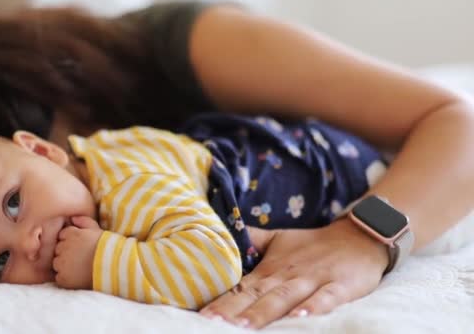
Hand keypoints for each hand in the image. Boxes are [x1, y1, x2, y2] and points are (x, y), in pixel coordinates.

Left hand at [53, 216, 102, 289]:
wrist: (114, 268)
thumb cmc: (107, 248)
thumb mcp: (97, 230)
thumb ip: (84, 221)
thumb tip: (72, 218)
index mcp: (71, 234)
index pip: (62, 235)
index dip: (71, 240)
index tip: (81, 246)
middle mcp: (64, 248)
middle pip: (58, 249)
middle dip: (66, 252)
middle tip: (81, 257)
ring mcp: (62, 264)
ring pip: (57, 263)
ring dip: (64, 265)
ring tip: (80, 268)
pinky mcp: (63, 279)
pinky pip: (59, 278)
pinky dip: (66, 278)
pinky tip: (78, 277)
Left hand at [200, 219, 388, 328]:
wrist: (359, 236)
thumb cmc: (313, 245)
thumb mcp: (277, 239)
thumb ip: (251, 241)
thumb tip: (220, 238)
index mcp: (270, 269)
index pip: (241, 287)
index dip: (221, 301)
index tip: (202, 314)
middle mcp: (286, 275)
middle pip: (256, 295)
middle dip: (233, 311)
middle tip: (212, 324)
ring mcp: (312, 280)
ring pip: (284, 298)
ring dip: (263, 312)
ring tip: (243, 326)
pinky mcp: (339, 286)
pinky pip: (325, 298)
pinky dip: (313, 308)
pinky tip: (300, 317)